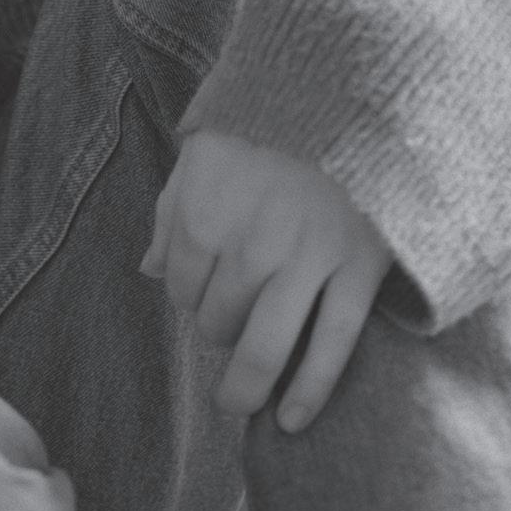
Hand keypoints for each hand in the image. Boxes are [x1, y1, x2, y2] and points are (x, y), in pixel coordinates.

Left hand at [141, 128, 393, 430]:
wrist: (358, 89)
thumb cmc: (274, 122)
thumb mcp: (205, 150)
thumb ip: (173, 208)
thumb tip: (150, 270)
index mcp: (204, 214)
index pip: (182, 289)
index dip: (193, 296)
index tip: (213, 291)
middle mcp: (251, 245)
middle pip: (218, 322)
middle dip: (220, 333)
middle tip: (234, 328)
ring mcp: (308, 262)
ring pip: (266, 347)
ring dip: (247, 383)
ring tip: (241, 399)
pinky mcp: (360, 272)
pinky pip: (330, 348)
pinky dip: (308, 391)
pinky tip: (292, 420)